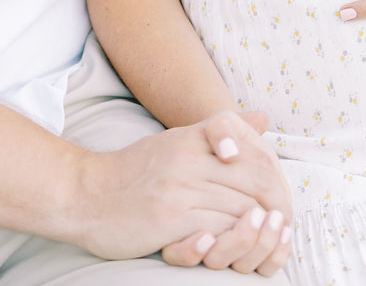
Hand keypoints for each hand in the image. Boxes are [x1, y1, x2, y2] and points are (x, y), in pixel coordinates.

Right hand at [73, 111, 290, 269]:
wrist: (84, 195)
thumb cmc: (133, 173)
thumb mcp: (177, 142)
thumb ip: (218, 132)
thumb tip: (263, 117)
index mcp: (191, 137)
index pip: (250, 148)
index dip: (273, 172)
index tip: (275, 191)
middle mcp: (188, 158)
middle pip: (254, 180)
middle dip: (275, 205)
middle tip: (281, 223)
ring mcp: (180, 188)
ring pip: (241, 209)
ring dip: (258, 230)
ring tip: (264, 239)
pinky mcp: (170, 218)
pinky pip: (218, 232)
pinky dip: (233, 243)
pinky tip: (235, 247)